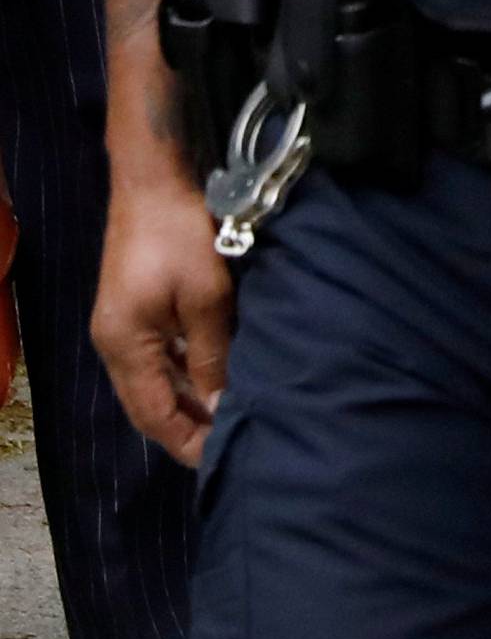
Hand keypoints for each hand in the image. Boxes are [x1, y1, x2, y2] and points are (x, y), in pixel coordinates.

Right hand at [92, 180, 233, 467]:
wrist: (152, 179)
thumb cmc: (180, 236)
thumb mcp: (206, 299)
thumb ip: (211, 356)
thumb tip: (217, 407)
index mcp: (124, 347)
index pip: (153, 416)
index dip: (186, 442)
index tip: (220, 458)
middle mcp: (114, 344)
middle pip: (148, 405)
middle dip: (186, 427)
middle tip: (228, 442)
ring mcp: (121, 326)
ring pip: (152, 381)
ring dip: (186, 400)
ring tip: (226, 416)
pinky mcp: (133, 309)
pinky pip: (156, 357)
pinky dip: (182, 372)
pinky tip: (211, 377)